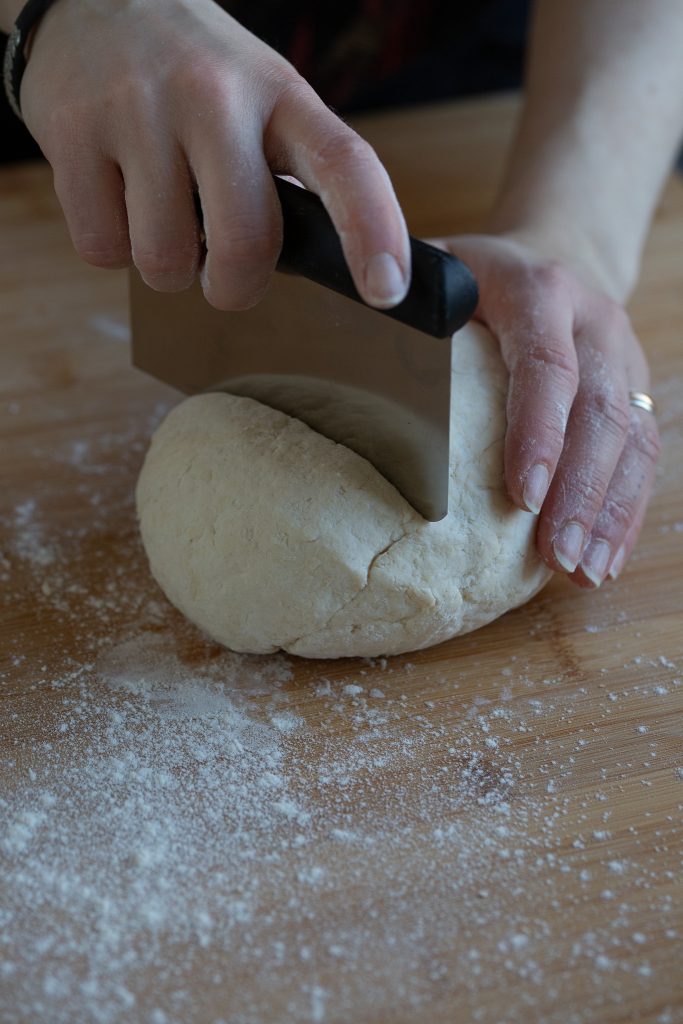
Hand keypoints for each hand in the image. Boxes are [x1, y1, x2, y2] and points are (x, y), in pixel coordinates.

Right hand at [19, 0, 409, 310]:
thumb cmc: (194, 76)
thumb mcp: (261, 101)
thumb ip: (290, 176)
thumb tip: (323, 269)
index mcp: (280, 95)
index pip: (344, 164)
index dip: (373, 231)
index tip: (387, 290)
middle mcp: (214, 95)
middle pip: (245, 244)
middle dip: (235, 286)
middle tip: (222, 273)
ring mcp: (139, 110)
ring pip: (164, 262)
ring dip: (166, 264)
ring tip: (158, 210)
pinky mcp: (73, 133)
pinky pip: (101, 249)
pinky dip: (110, 245)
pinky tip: (114, 195)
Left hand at [432, 233, 659, 586]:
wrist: (550, 262)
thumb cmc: (472, 283)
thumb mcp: (435, 276)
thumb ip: (403, 310)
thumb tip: (347, 358)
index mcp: (539, 291)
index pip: (548, 365)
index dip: (539, 430)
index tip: (522, 495)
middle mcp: (593, 323)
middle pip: (601, 413)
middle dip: (580, 492)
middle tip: (555, 556)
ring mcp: (624, 359)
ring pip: (633, 441)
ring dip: (607, 513)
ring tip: (582, 572)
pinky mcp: (637, 393)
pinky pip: (644, 456)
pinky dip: (624, 512)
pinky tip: (604, 558)